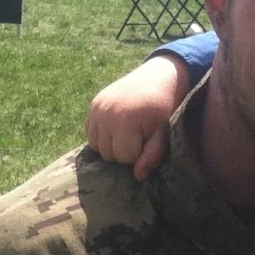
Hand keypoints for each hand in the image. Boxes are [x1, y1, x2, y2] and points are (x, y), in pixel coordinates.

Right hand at [85, 54, 190, 179]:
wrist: (159, 77)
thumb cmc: (165, 107)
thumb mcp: (164, 132)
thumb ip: (152, 155)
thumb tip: (137, 177)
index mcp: (126, 122)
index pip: (125, 159)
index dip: (139, 154)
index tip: (149, 140)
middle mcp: (106, 115)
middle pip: (108, 155)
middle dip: (124, 152)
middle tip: (139, 136)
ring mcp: (97, 109)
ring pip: (96, 147)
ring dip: (111, 146)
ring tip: (128, 133)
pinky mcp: (93, 105)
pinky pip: (90, 134)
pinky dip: (102, 136)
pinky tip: (117, 128)